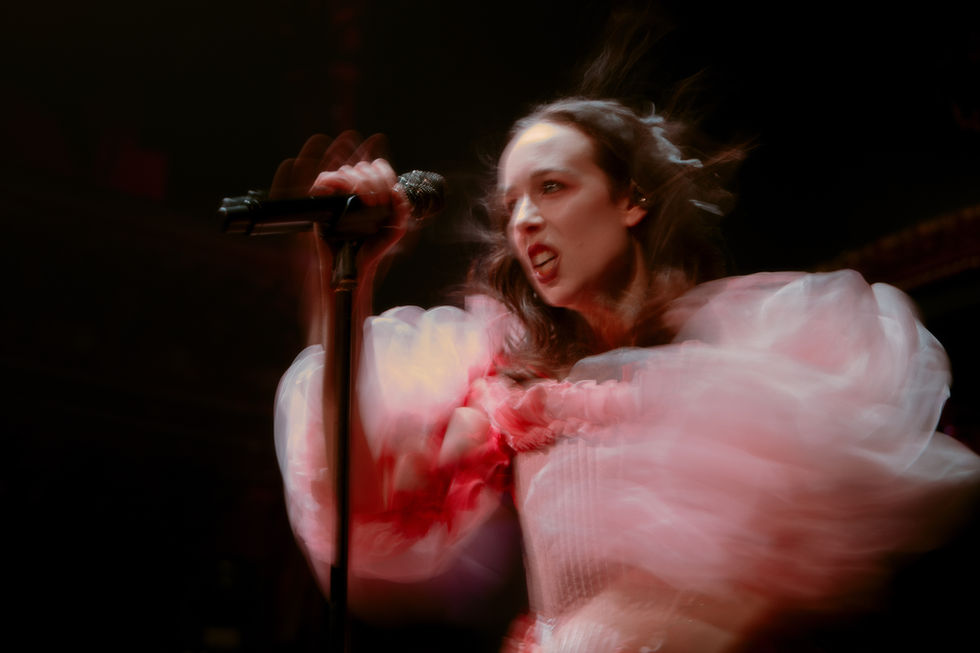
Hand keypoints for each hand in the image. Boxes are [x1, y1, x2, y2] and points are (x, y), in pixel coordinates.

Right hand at [271, 132, 411, 270]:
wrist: (356, 265)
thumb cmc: (373, 246)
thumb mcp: (396, 228)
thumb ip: (402, 209)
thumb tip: (397, 190)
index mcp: (372, 190)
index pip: (378, 167)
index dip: (385, 176)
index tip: (389, 197)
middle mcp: (355, 189)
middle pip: (362, 167)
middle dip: (375, 182)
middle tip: (379, 203)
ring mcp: (338, 194)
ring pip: (346, 170)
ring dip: (360, 183)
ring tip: (368, 203)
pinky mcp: (323, 202)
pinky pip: (324, 179)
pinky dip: (335, 181)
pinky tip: (348, 195)